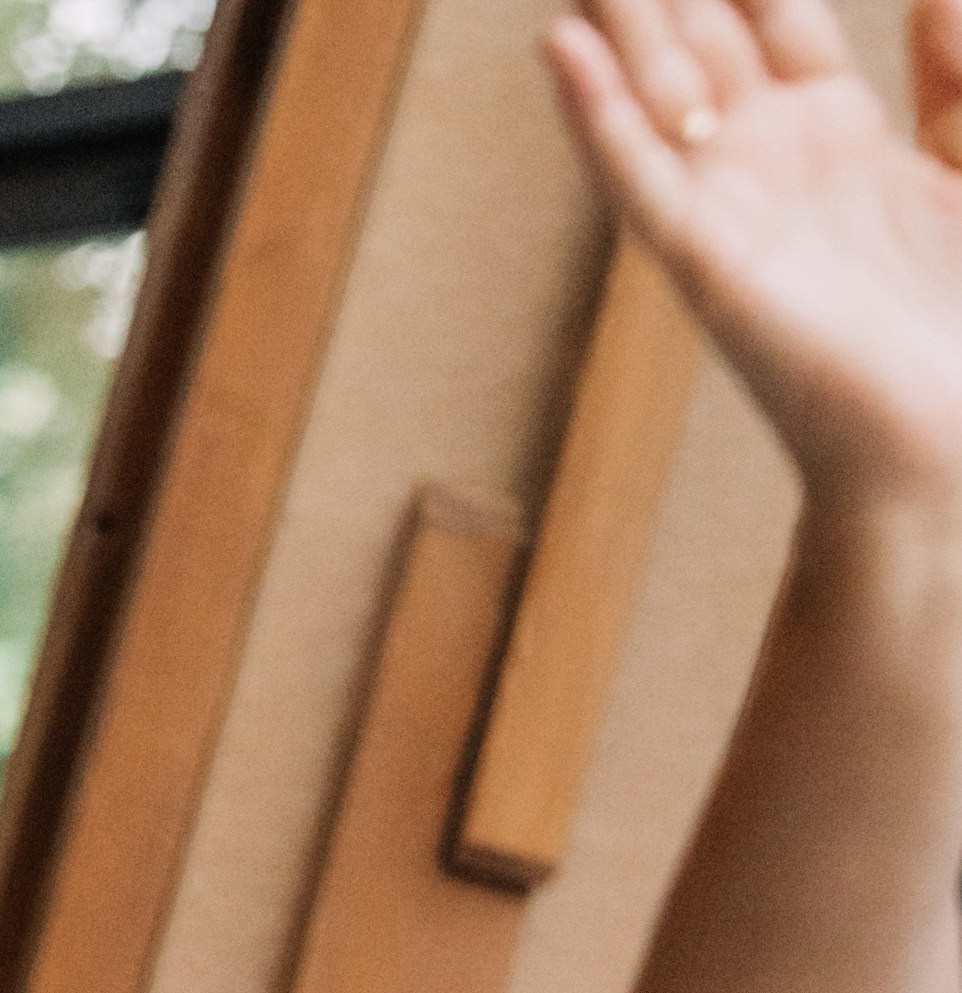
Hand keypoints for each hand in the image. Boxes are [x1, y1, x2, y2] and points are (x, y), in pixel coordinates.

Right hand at [547, 0, 961, 508]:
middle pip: (697, 35)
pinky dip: (595, 116)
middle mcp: (771, 167)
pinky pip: (640, 182)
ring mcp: (731, 215)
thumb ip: (957, 70)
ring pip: (656, 88)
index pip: (772, 10)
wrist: (946, 453)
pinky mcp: (709, 268)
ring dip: (618, 18)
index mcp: (838, 136)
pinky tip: (564, 46)